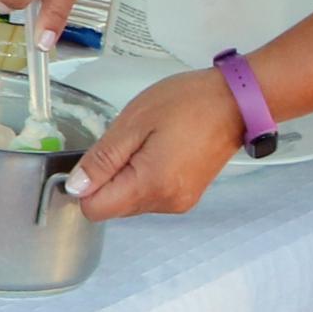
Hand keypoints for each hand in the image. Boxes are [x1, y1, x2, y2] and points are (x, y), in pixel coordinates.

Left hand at [60, 68, 242, 218]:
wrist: (236, 102)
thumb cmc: (188, 103)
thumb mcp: (134, 122)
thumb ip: (102, 159)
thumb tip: (76, 186)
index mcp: (150, 186)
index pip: (95, 209)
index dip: (85, 185)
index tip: (95, 158)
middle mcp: (166, 203)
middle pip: (113, 206)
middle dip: (107, 178)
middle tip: (126, 141)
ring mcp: (179, 201)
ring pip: (130, 201)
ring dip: (126, 175)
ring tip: (146, 142)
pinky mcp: (187, 195)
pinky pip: (150, 194)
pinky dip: (144, 175)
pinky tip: (158, 149)